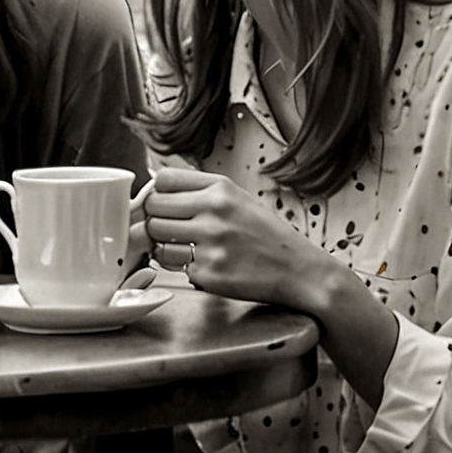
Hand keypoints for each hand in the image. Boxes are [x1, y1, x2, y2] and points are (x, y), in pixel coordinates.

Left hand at [144, 166, 401, 408]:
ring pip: (155, 237)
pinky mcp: (208, 272)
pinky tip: (197, 263)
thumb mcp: (239, 199)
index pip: (162, 180)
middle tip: (167, 230)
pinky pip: (171, 264)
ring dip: (161, 244)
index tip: (161, 205)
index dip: (155, 193)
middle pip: (152, 208)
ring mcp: (210, 242)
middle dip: (153, 220)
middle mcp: (214, 211)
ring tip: (182, 247)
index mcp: (220, 189)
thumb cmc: (266, 234)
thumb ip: (200, 191)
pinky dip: (178, 265)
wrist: (299, 271)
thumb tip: (153, 188)